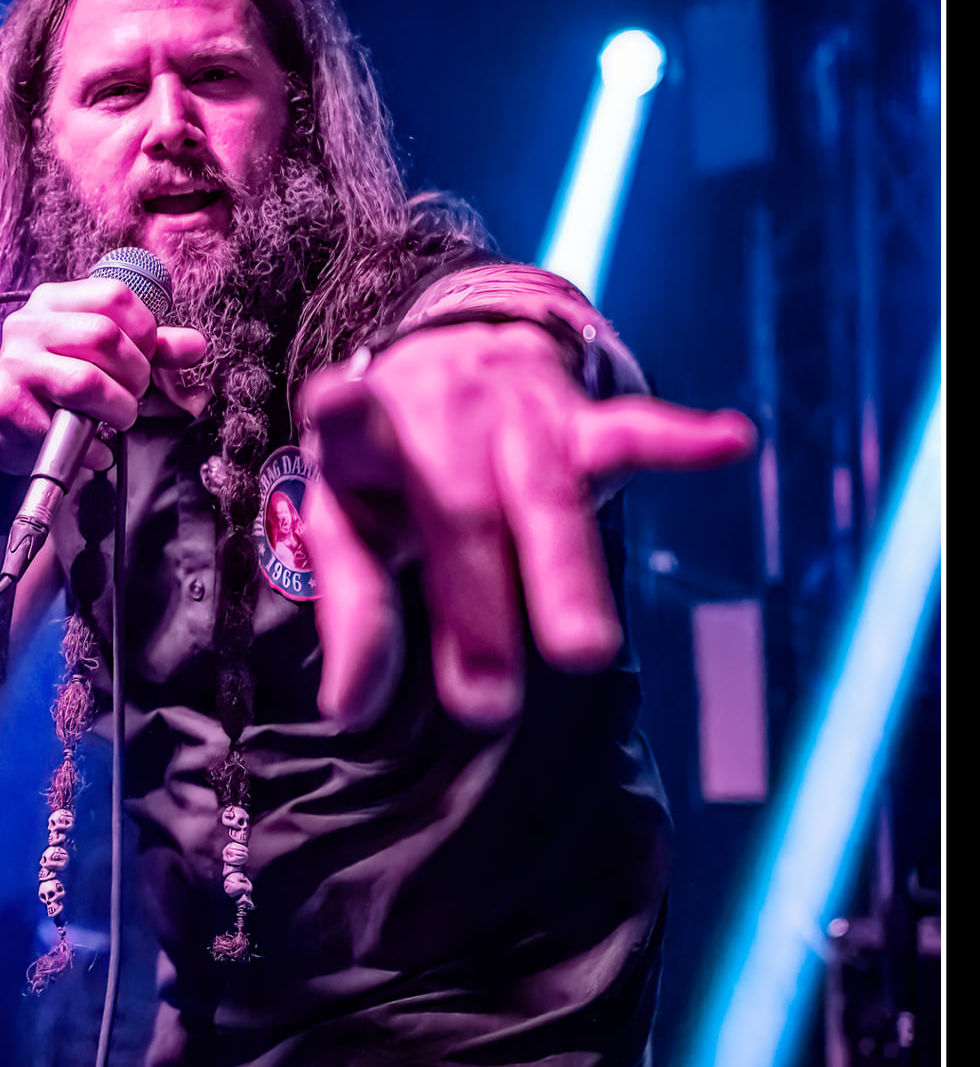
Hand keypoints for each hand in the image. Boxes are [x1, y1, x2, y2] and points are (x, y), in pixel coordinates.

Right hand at [0, 278, 205, 473]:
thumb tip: (195, 345)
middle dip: (135, 374)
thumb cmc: (62, 388)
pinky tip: (90, 445)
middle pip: (105, 336)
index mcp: (55, 302)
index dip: (145, 330)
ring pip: (87, 381)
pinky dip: (91, 445)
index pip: (115, 295)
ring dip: (118, 409)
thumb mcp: (107, 359)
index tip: (144, 357)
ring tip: (115, 418)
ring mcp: (14, 364)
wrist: (9, 433)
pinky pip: (65, 425)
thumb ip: (151, 349)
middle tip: (132, 393)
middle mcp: (28, 325)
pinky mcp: (5, 406)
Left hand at [300, 322, 755, 730]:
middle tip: (484, 705)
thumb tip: (349, 709)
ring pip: (545, 497)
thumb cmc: (394, 469)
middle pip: (461, 512)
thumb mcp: (350, 522)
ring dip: (564, 577)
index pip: (352, 425)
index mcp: (370, 434)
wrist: (456, 356)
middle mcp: (446, 414)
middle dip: (475, 609)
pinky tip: (729, 441)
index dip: (343, 412)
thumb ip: (353, 610)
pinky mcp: (580, 420)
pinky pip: (630, 430)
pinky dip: (679, 442)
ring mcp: (518, 415)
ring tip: (585, 654)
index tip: (336, 393)